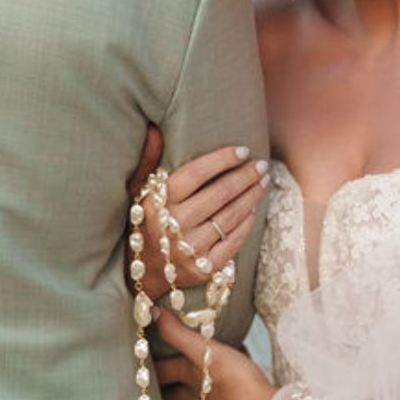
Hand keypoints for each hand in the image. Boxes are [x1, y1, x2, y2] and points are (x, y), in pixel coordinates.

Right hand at [129, 132, 268, 298]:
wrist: (143, 270)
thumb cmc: (145, 221)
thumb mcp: (137, 191)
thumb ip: (147, 160)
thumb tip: (154, 129)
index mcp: (157, 202)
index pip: (197, 173)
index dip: (223, 159)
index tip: (243, 151)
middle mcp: (173, 225)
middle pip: (219, 194)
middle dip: (245, 176)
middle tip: (261, 165)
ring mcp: (190, 249)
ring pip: (230, 216)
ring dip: (251, 197)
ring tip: (263, 182)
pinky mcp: (204, 268)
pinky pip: (234, 241)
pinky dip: (247, 223)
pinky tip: (253, 209)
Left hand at [151, 305, 275, 399]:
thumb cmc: (233, 383)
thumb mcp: (203, 352)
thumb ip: (178, 334)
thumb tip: (153, 313)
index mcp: (186, 377)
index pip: (158, 372)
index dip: (145, 363)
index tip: (135, 350)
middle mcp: (199, 386)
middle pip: (174, 385)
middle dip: (166, 376)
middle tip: (157, 365)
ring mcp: (220, 390)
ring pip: (201, 378)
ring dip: (194, 368)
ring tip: (191, 354)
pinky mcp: (241, 387)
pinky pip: (228, 371)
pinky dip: (227, 360)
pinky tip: (235, 348)